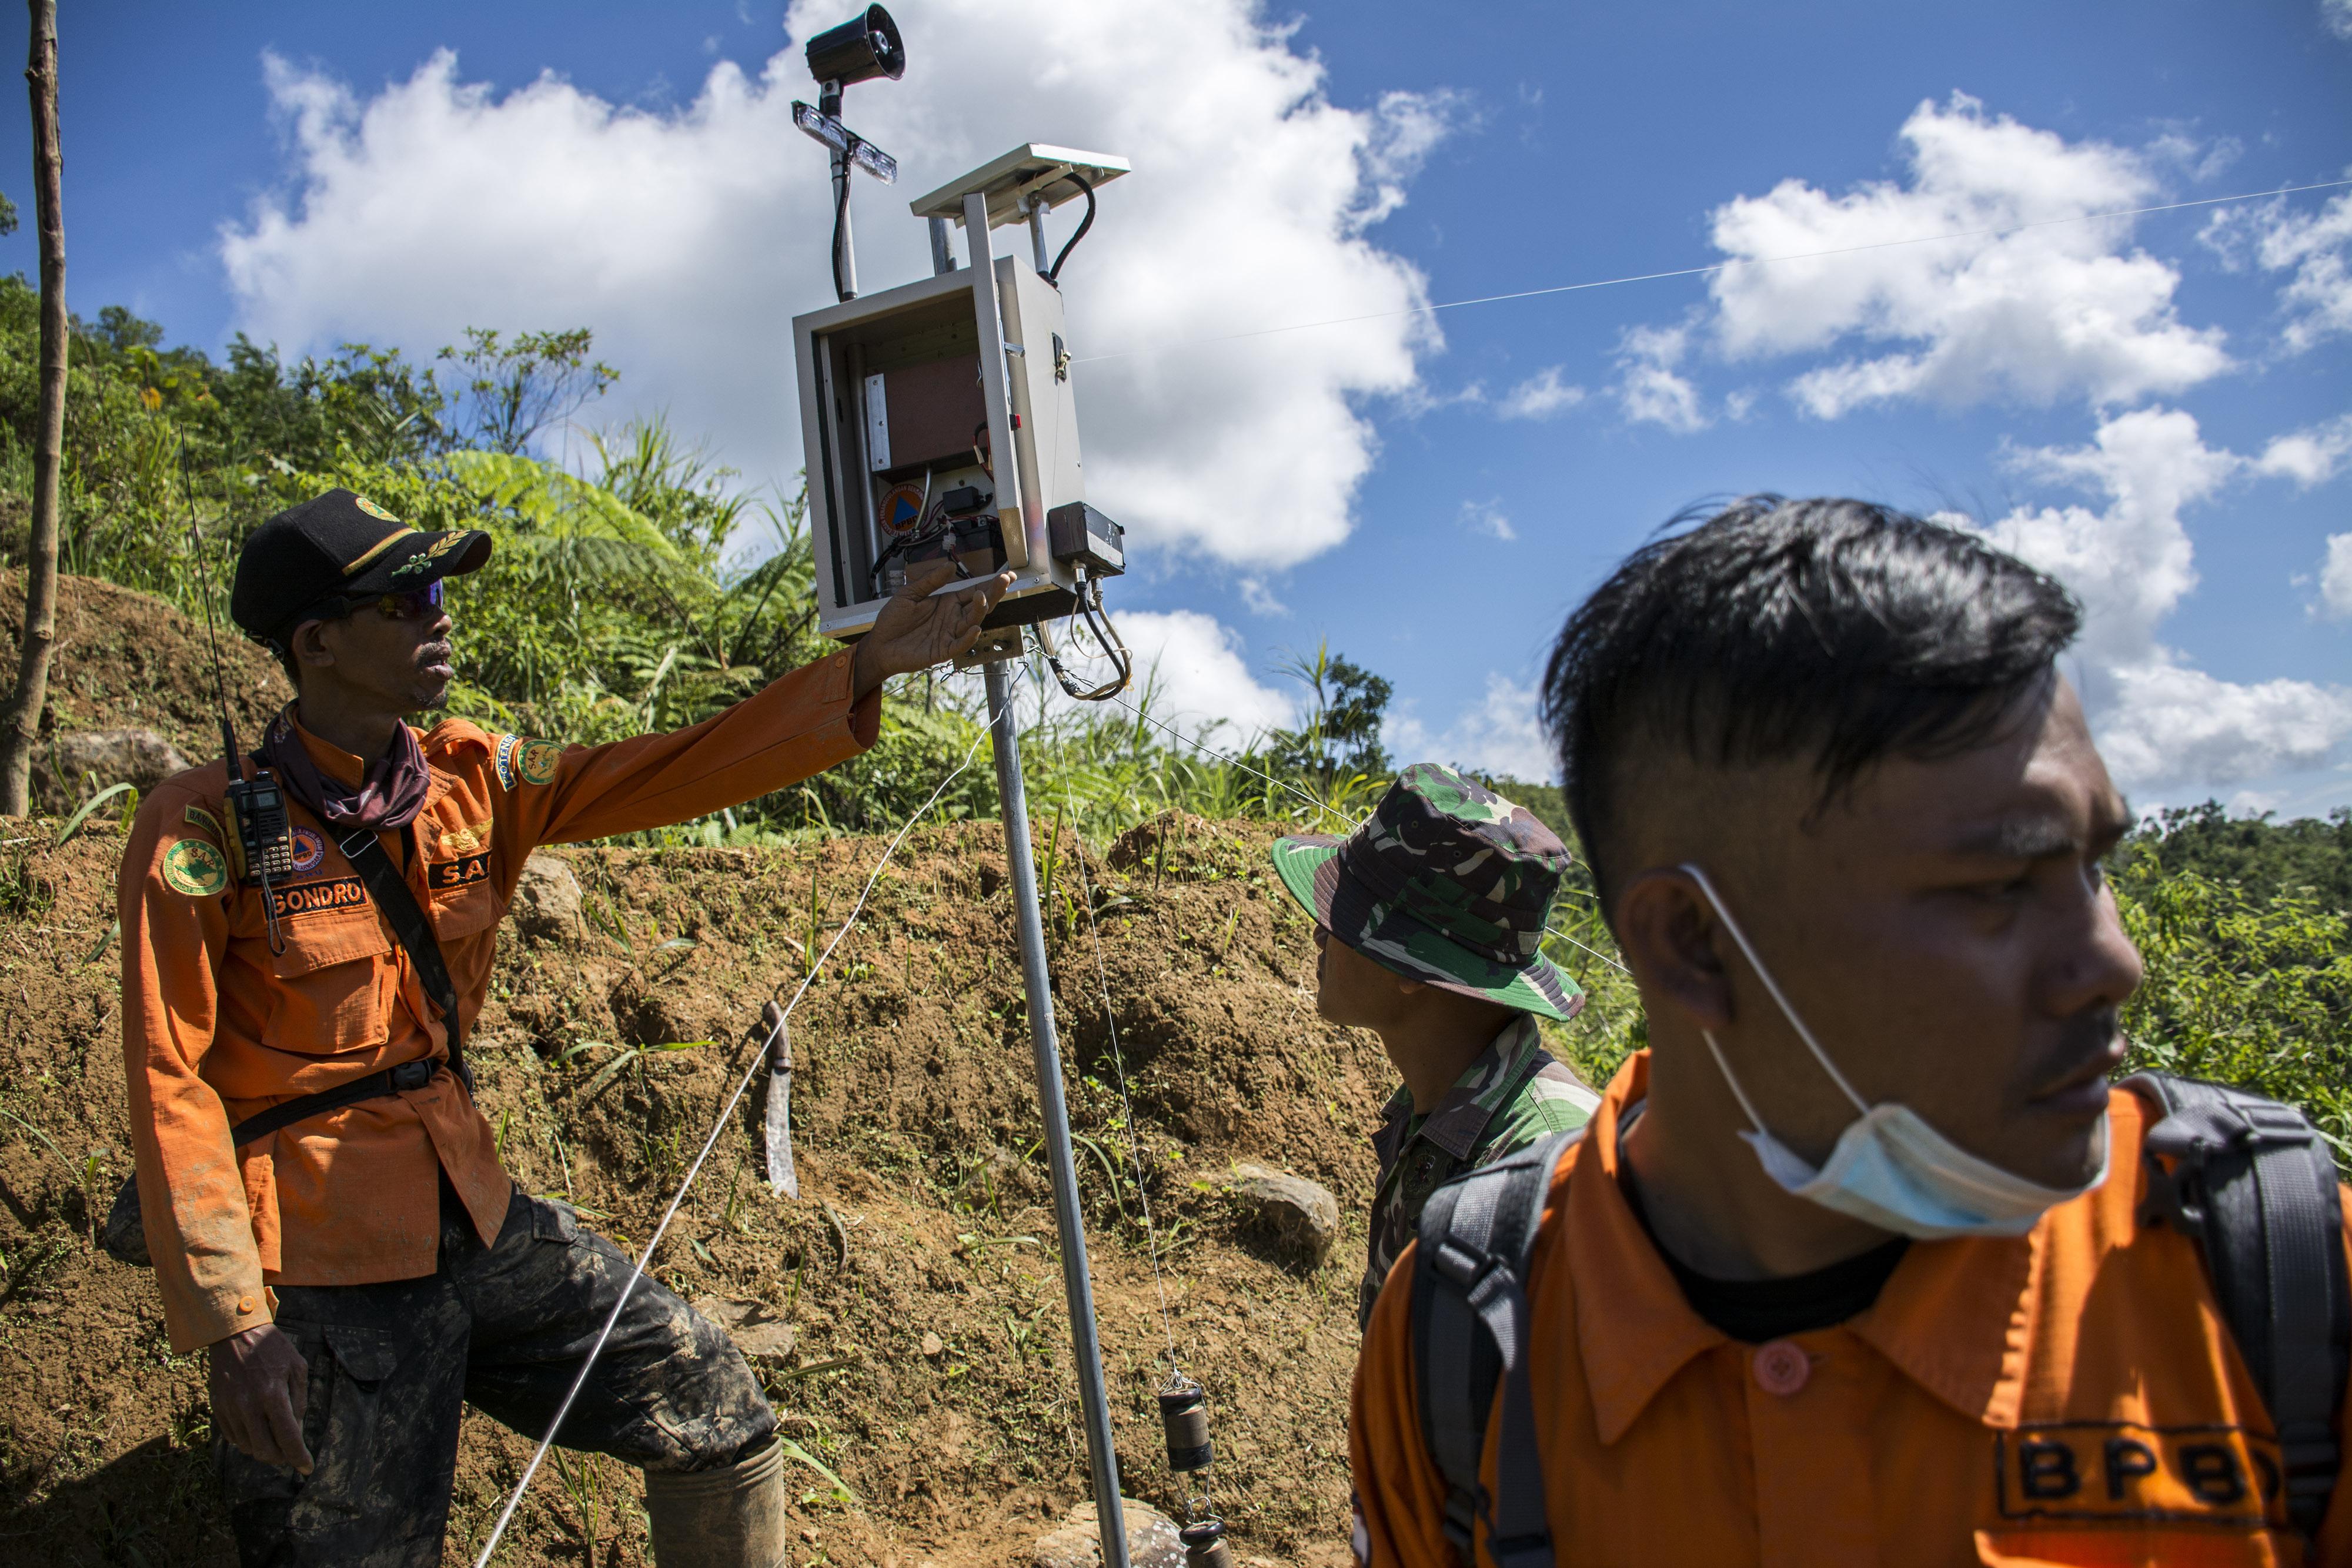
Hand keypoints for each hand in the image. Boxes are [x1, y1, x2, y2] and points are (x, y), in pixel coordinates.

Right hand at [209, 1322, 312, 1472]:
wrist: (234, 1332)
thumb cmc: (271, 1347)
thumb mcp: (296, 1367)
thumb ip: (299, 1400)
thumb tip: (296, 1431)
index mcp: (273, 1394)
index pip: (288, 1438)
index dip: (298, 1458)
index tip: (307, 1469)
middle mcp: (248, 1405)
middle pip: (265, 1451)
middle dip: (281, 1458)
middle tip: (290, 1454)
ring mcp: (230, 1408)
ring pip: (248, 1448)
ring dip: (264, 1450)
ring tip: (275, 1439)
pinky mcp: (217, 1408)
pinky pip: (233, 1437)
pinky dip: (248, 1440)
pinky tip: (257, 1428)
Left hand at [851, 560, 1015, 700]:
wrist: (880, 644)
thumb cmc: (893, 620)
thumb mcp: (909, 594)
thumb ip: (930, 580)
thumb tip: (950, 565)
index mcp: (948, 603)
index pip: (974, 591)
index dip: (991, 584)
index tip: (1007, 575)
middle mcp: (953, 618)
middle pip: (979, 605)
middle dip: (993, 593)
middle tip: (1004, 581)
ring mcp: (950, 634)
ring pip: (972, 622)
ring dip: (979, 610)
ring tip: (981, 597)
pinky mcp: (943, 650)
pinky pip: (960, 645)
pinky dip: (968, 638)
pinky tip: (974, 628)